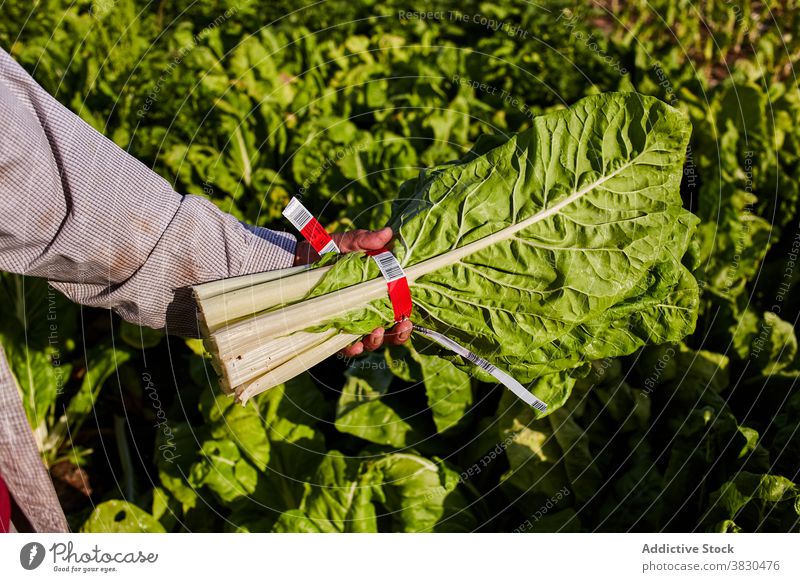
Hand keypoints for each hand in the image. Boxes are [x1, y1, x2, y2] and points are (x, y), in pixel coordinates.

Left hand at [292, 226, 412, 354]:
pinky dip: (353, 348)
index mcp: (377, 289)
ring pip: (371, 340)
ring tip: (375, 333)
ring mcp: (351, 320)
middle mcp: (367, 308)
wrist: (293, 260)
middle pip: (390, 329)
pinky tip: (356, 346)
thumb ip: (363, 240)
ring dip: (377, 340)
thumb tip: (386, 233)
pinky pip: (345, 345)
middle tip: (401, 327)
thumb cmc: (324, 250)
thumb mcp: (344, 242)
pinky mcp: (333, 329)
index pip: (399, 308)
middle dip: (399, 334)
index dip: (407, 316)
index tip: (409, 317)